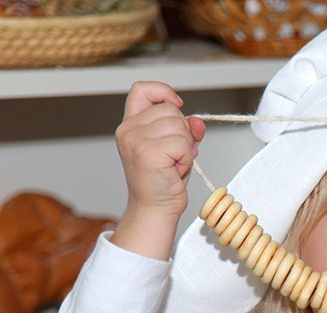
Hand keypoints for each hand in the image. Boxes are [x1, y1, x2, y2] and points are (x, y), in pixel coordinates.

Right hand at [112, 81, 205, 258]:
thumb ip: (185, 130)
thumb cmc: (162, 181)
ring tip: (174, 164)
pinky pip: (183, 143)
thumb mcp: (174, 148)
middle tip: (175, 155)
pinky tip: (175, 170)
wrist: (154, 209)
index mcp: (130, 124)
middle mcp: (128, 129)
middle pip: (171, 110)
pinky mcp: (148, 152)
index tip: (177, 104)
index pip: (141, 90)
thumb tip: (197, 121)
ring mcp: (136, 140)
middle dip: (183, 131)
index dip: (163, 91)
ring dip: (186, 147)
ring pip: (180, 126)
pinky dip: (186, 157)